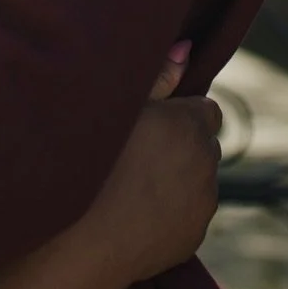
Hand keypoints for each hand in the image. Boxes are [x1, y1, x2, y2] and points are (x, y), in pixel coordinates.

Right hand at [83, 92, 222, 285]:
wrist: (80, 235)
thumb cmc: (93, 158)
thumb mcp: (120, 104)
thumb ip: (159, 76)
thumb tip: (187, 49)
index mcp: (190, 126)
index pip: (208, 110)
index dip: (182, 113)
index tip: (155, 121)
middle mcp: (207, 165)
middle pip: (204, 146)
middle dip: (183, 145)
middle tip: (141, 150)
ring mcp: (203, 205)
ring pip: (199, 182)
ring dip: (180, 179)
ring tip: (134, 182)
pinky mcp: (193, 238)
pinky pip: (189, 216)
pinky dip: (172, 211)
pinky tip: (136, 210)